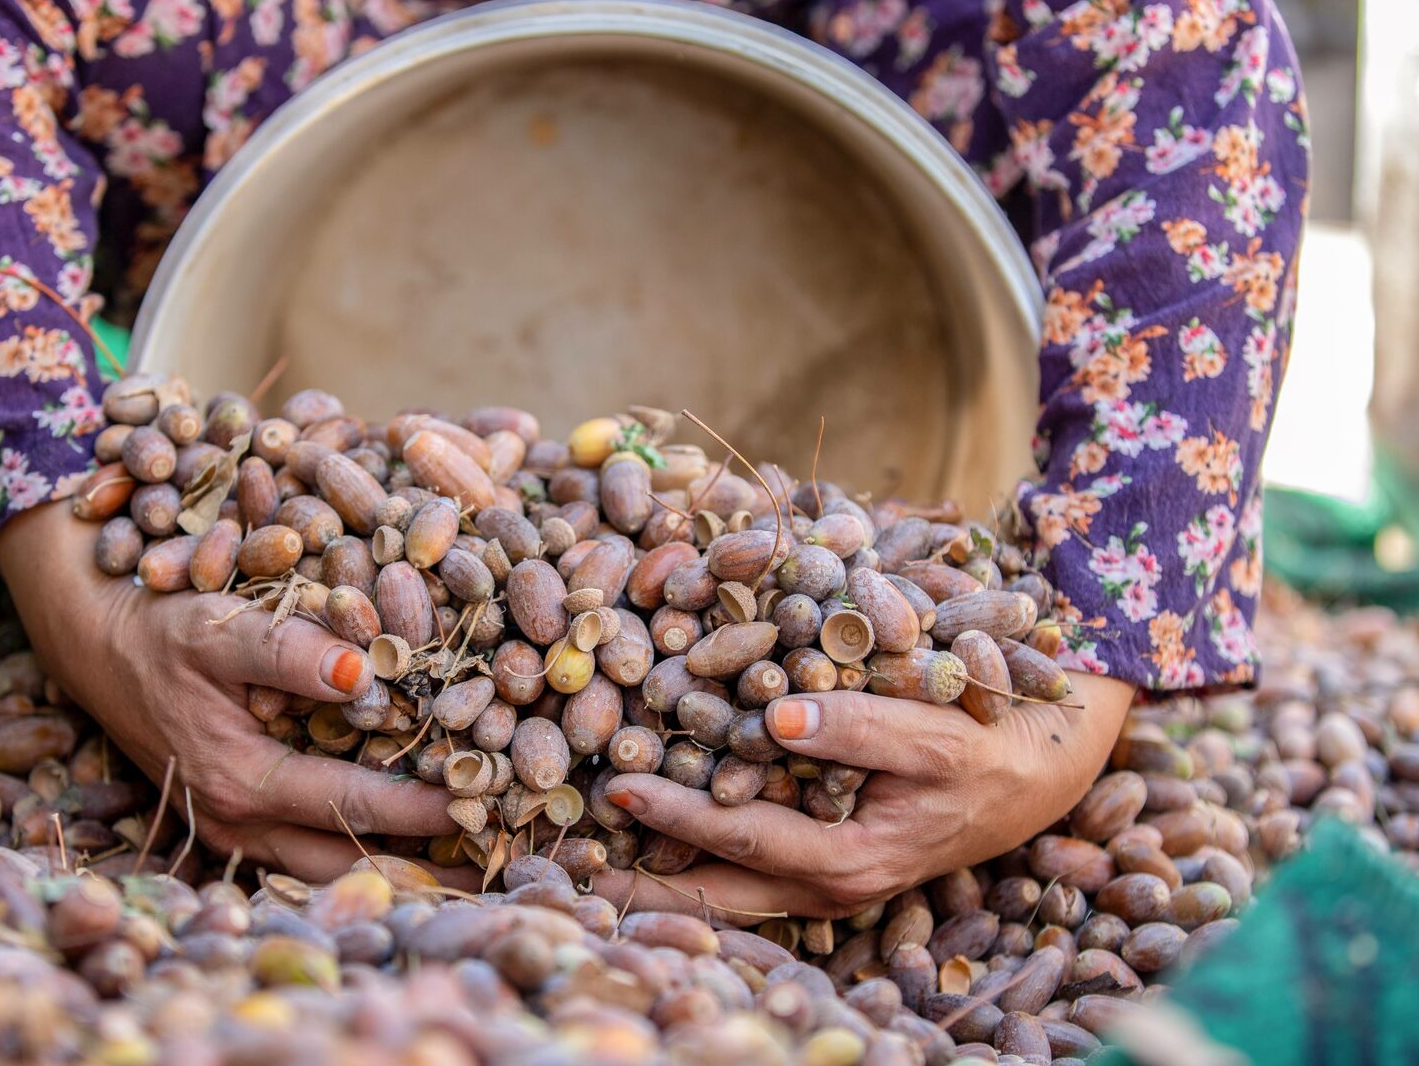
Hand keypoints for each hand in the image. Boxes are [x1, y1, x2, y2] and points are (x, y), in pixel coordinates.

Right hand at [0, 501, 471, 883]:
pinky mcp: (237, 820)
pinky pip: (309, 849)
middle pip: (349, 857)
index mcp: (241, 781)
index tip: (487, 800)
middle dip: (423, 855)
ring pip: (330, 864)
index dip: (424, 806)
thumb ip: (290, 650)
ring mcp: (236, 830)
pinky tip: (410, 832)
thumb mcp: (220, 628)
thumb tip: (364, 672)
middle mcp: (240, 822)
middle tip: (496, 846)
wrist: (98, 647)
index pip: (353, 804)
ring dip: (395, 858)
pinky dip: (360, 844)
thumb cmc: (162, 633)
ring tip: (469, 855)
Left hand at [591, 672, 1134, 920]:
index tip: (617, 787)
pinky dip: (699, 852)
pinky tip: (655, 833)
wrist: (1038, 768)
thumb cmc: (988, 747)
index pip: (740, 838)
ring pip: (726, 886)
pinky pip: (747, 863)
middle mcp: (827, 881)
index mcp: (849, 860)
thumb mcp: (934, 732)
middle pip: (716, 890)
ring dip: (663, 872)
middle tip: (569, 866)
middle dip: (643, 882)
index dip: (676, 814)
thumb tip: (773, 717)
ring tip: (592, 859)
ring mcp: (823, 874)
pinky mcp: (824, 854)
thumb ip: (857, 728)